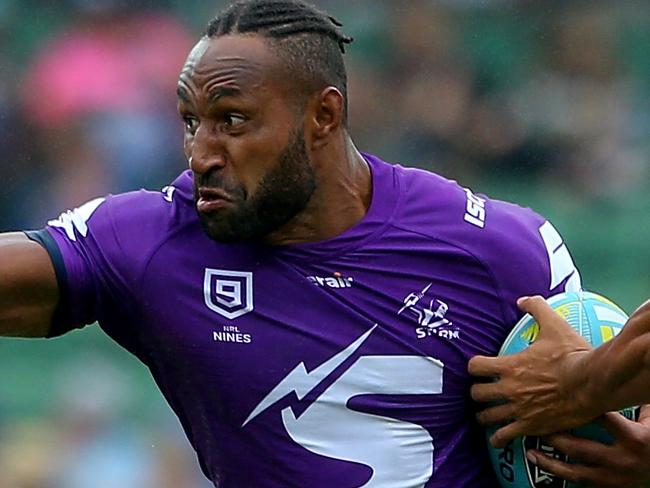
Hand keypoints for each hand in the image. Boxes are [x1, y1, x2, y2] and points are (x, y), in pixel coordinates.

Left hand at [469, 296, 595, 447]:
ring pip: (486, 416)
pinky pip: (505, 436)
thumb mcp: (554, 325)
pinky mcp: (530, 426)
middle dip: (477, 392)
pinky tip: (498, 438)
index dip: (474, 367)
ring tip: (486, 414)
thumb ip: (536, 308)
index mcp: (510, 366)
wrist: (591, 384)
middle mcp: (508, 389)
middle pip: (476, 393)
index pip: (475, 366)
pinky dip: (499, 438)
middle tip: (482, 392)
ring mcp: (518, 409)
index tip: (478, 367)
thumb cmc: (572, 355)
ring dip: (484, 414)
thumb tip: (522, 299)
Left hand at [526, 407, 649, 487]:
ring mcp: (614, 478)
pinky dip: (562, 475)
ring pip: (576, 471)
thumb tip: (624, 380)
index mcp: (634, 439)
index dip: (580, 407)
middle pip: (581, 448)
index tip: (559, 396)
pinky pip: (581, 482)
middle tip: (535, 426)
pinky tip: (546, 468)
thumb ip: (637, 404)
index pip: (602, 418)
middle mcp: (621, 460)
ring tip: (531, 453)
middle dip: (556, 437)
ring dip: (551, 463)